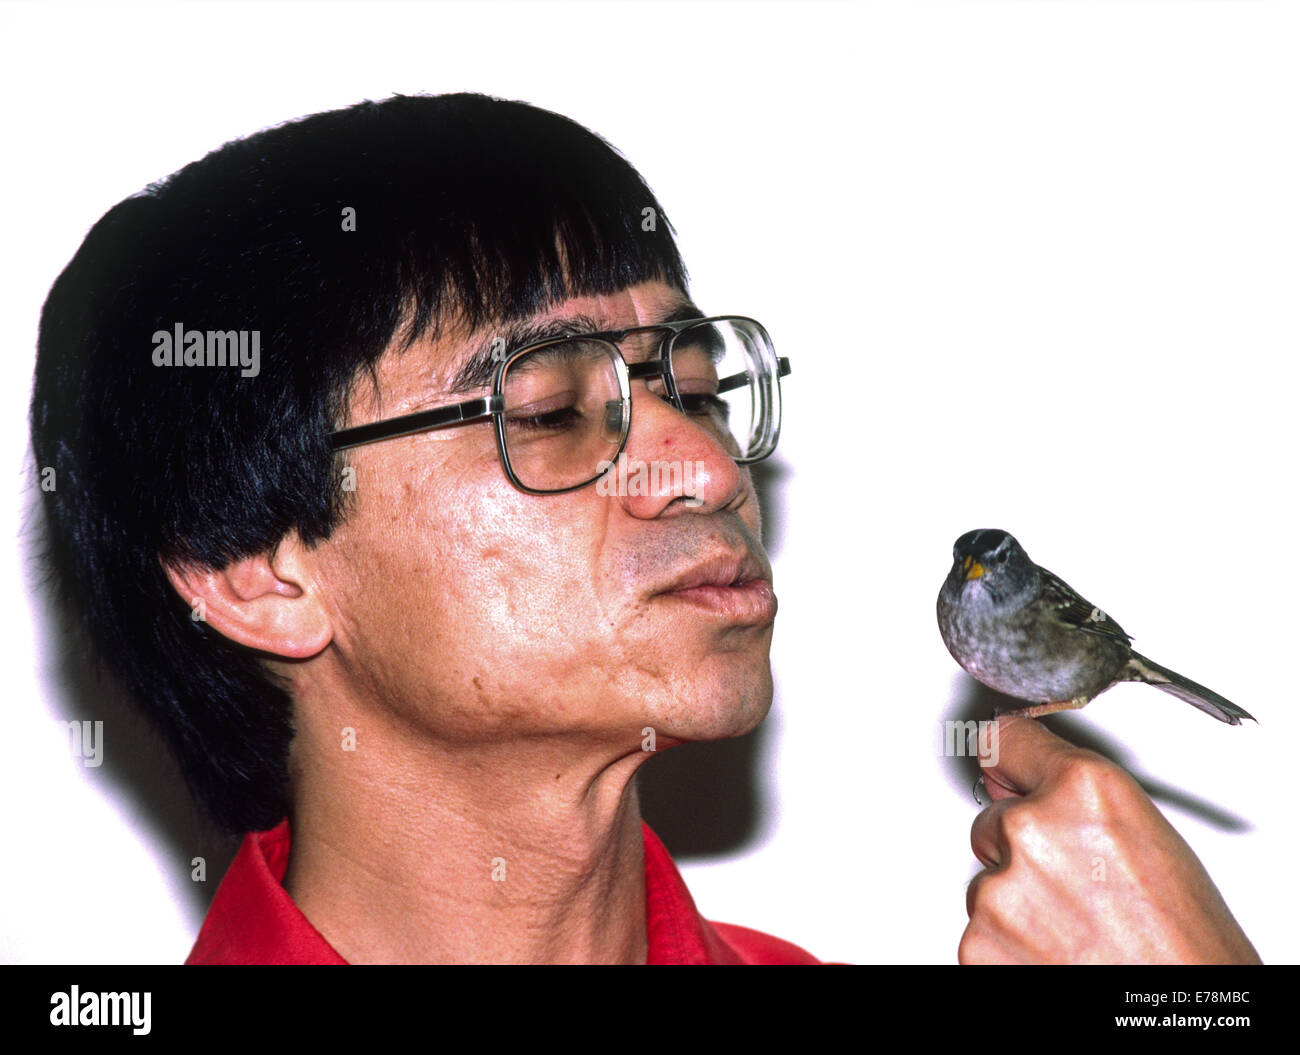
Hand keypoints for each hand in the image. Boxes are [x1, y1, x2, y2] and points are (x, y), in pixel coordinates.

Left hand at [959, 716, 1259, 963]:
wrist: (1183, 1009)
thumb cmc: (1186, 941)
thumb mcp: (1146, 837)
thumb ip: (1072, 798)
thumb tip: (1016, 780)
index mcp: (1084, 789)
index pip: (1006, 739)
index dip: (1011, 762)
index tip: (1005, 766)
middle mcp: (1033, 828)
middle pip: (996, 819)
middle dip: (1022, 848)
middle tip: (1081, 888)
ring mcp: (1000, 887)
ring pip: (989, 879)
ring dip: (1018, 901)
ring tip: (1080, 928)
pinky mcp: (978, 939)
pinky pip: (981, 926)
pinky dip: (1008, 942)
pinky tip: (1058, 953)